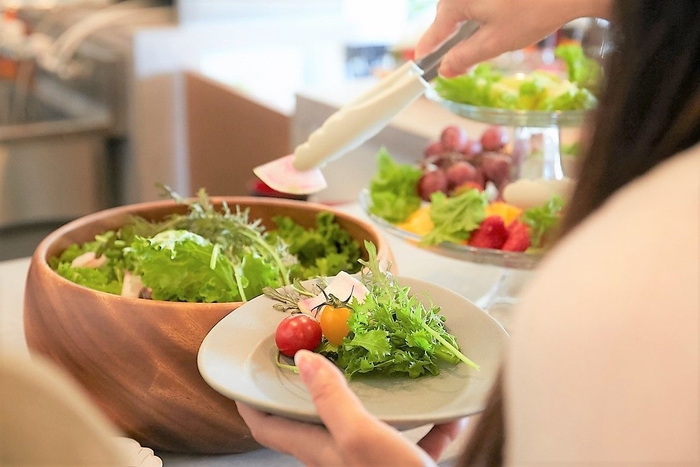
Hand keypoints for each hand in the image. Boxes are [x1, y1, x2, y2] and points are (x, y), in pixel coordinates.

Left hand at [236, 350, 466, 466]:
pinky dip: (427, 427)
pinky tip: (448, 414)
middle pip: (315, 420)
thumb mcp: (360, 436)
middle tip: (317, 353)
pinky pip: (414, 442)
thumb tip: (303, 360)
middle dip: (313, 389)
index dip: (249, 401)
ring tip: (382, 371)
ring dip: (374, 401)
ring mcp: (371, 464)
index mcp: (319, 450)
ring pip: (367, 426)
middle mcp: (339, 458)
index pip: (267, 427)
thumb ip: (332, 399)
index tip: (242, 374)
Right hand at [415, 0, 611, 76]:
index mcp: (456, 1)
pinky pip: (476, 1)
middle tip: (457, 64)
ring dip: (467, 28)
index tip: (421, 64)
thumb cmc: (532, 12)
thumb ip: (464, 58)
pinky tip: (495, 25)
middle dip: (450, 40)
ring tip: (480, 45)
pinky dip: (480, 15)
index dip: (428, 51)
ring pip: (463, 8)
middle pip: (447, 17)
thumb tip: (444, 69)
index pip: (434, 31)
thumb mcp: (494, 43)